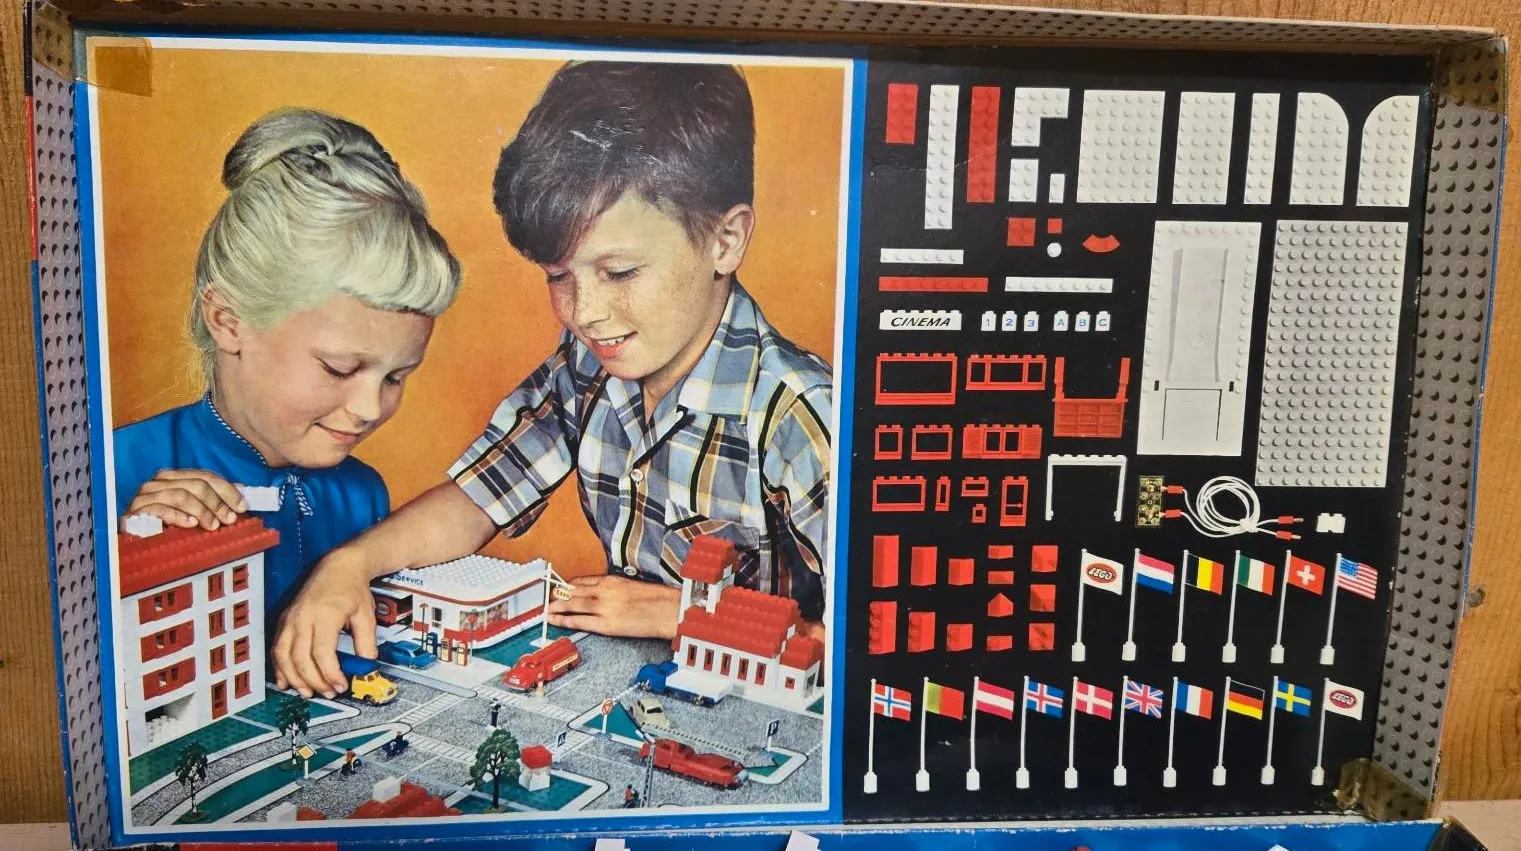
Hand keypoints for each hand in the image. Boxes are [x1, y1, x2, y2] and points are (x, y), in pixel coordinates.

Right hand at [121, 469, 245, 530]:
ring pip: (180, 495)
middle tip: (229, 519)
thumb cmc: (166, 526)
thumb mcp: (192, 512)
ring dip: (201, 510)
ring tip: (213, 525)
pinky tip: (190, 524)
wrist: (132, 544)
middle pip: (196, 484)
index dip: (227, 490)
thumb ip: (212, 500)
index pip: (205, 476)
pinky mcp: (134, 512)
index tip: (242, 506)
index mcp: (173, 477)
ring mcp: (144, 496)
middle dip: (217, 502)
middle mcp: (158, 482)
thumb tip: (242, 491)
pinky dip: (178, 516)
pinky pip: (159, 509)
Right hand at [272, 551, 377, 698]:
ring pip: (283, 656)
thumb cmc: (352, 589)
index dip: (330, 674)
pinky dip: (279, 667)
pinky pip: (276, 648)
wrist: (338, 567)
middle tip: (328, 693)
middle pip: (300, 658)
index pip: (322, 653)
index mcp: (324, 616)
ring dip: (294, 678)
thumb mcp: (366, 616)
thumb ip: (366, 643)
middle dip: (314, 681)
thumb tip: (365, 667)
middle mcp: (302, 617)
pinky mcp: (284, 620)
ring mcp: (290, 619)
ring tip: (307, 692)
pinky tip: (286, 681)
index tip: (341, 686)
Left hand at [547, 574, 681, 639]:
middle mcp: (605, 591)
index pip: (582, 580)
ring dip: (556, 607)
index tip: (560, 588)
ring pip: (572, 604)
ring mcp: (604, 607)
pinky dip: (564, 620)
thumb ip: (614, 589)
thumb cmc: (656, 600)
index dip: (567, 586)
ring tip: (546, 610)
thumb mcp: (632, 587)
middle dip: (557, 595)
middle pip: (573, 591)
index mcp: (612, 580)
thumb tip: (600, 594)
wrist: (669, 611)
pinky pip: (580, 621)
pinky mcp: (607, 624)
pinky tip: (556, 620)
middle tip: (547, 598)